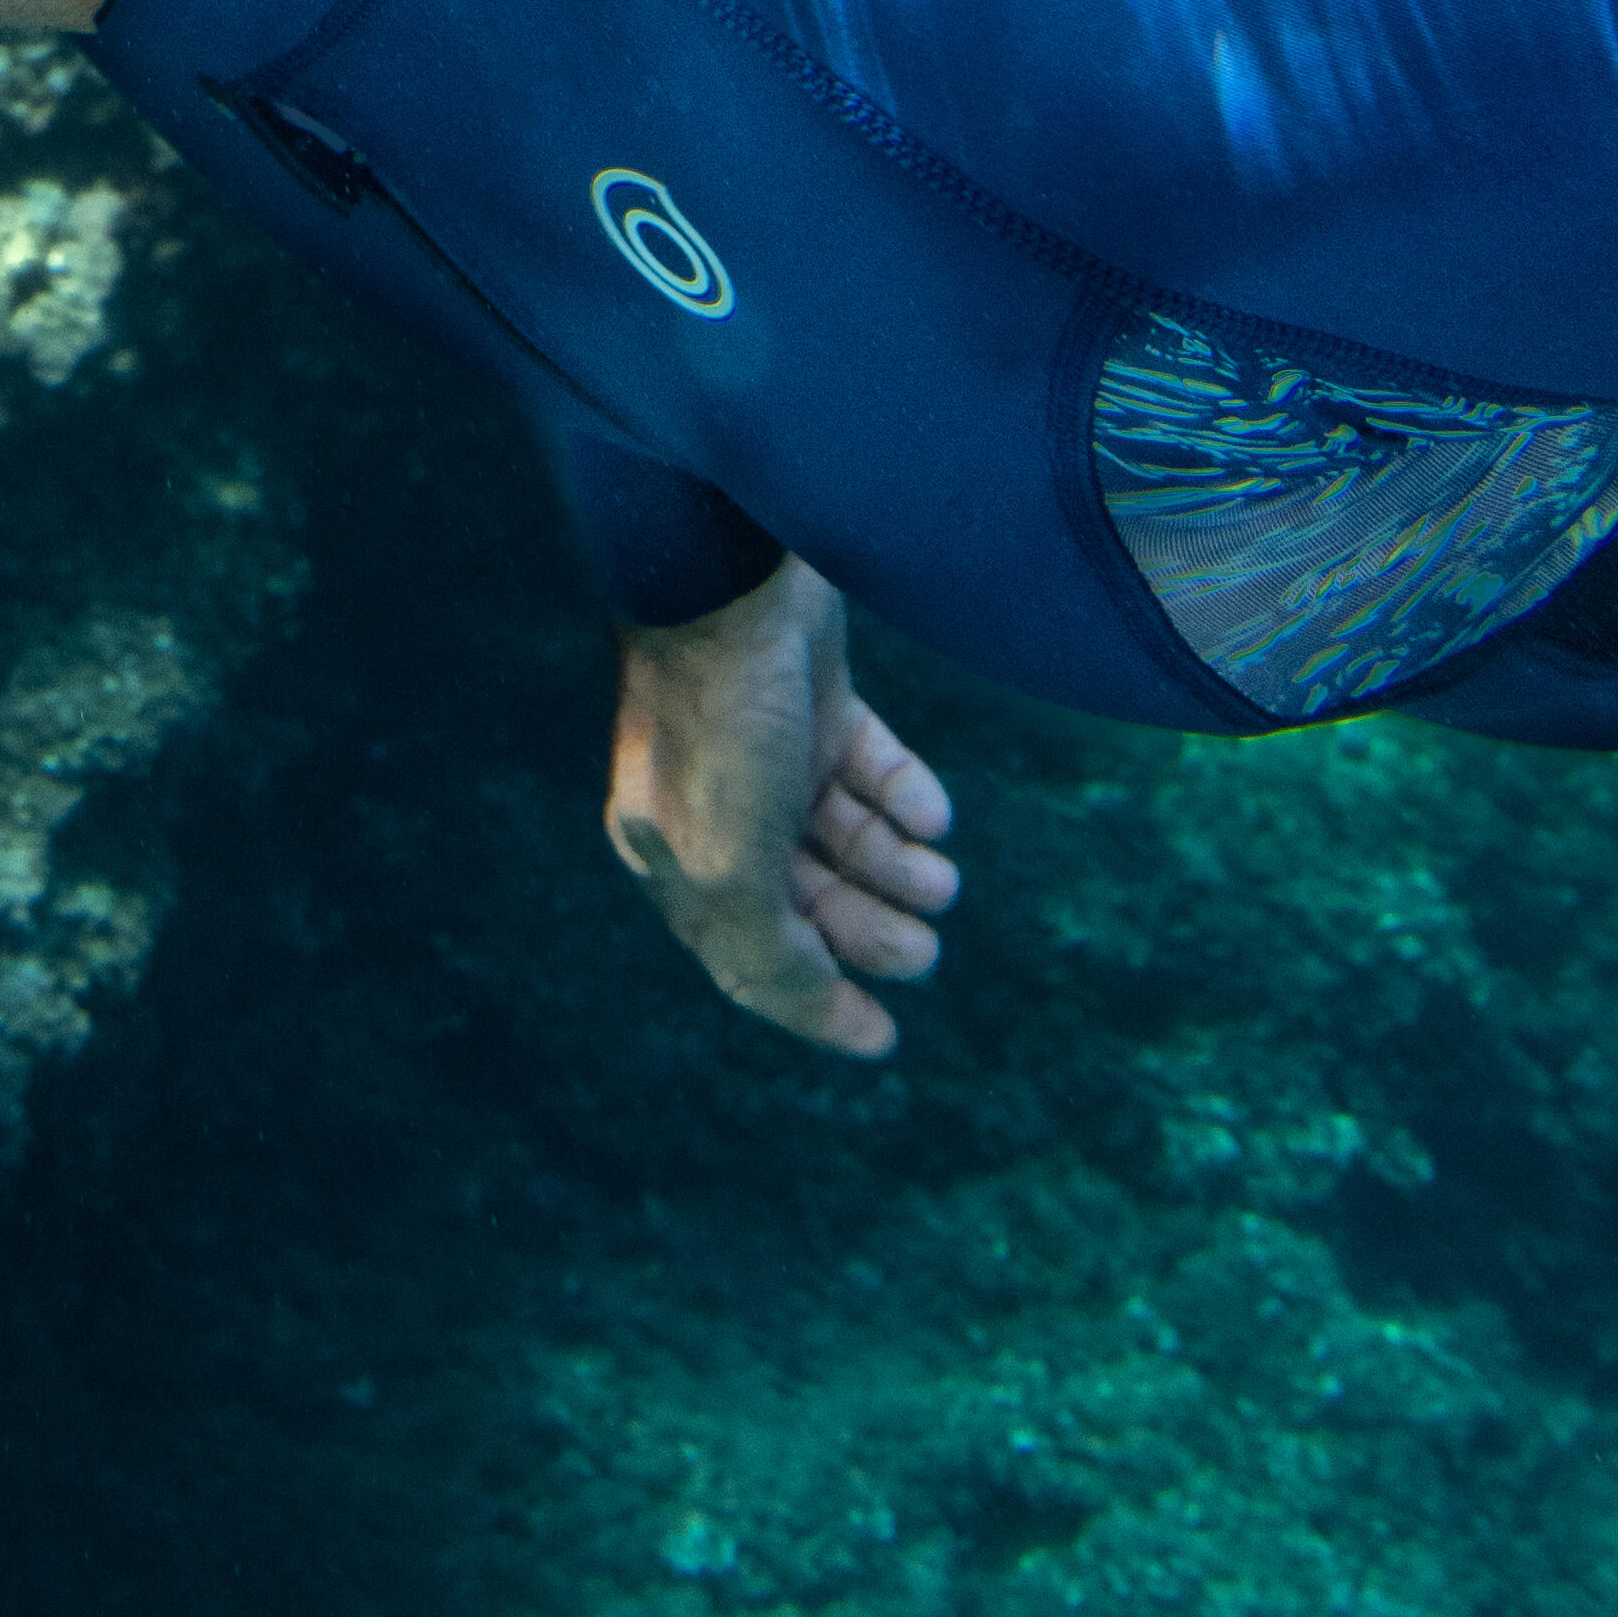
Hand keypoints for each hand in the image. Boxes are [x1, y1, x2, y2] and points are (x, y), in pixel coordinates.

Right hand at [605, 561, 958, 1061]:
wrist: (734, 576)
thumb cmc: (721, 723)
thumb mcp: (729, 862)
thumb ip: (764, 950)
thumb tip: (817, 1003)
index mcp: (678, 858)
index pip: (747, 958)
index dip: (815, 1004)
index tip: (883, 1039)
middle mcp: (721, 810)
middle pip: (805, 900)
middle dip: (869, 931)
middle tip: (925, 948)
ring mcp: (769, 752)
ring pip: (843, 836)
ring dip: (896, 869)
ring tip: (939, 881)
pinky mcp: (815, 699)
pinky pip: (869, 766)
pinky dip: (904, 797)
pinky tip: (931, 816)